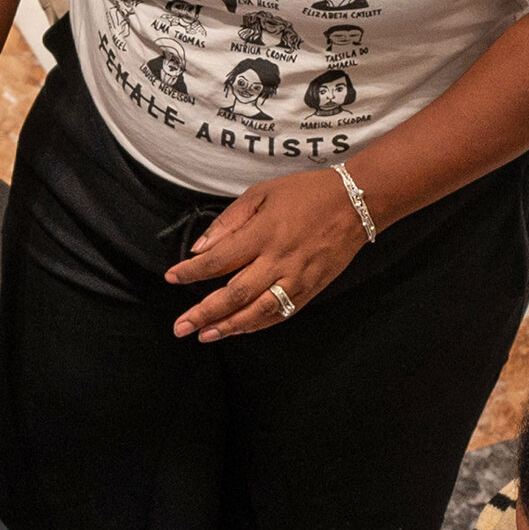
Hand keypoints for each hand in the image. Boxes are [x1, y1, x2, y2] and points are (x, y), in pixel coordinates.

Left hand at [166, 169, 366, 340]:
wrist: (356, 203)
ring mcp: (297, 278)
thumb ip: (229, 221)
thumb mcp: (262, 194)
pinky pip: (282, 313)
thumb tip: (201, 249)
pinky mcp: (312, 288)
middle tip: (181, 327)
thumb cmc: (306, 193)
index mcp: (263, 234)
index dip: (192, 273)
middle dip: (204, 313)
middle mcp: (279, 261)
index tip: (172, 278)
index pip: (219, 261)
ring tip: (205, 336)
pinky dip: (258, 324)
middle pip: (235, 294)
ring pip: (258, 311)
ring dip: (229, 326)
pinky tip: (239, 329)